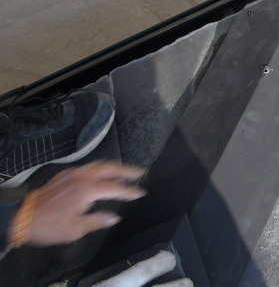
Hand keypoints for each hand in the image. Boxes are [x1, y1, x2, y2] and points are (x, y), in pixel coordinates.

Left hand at [13, 161, 145, 246]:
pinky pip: (88, 166)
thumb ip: (98, 220)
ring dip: (114, 166)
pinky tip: (102, 173)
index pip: (115, 188)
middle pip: (110, 168)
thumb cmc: (50, 226)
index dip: (130, 191)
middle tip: (139, 172)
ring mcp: (73, 173)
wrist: (22, 217)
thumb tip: (114, 217)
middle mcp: (82, 177)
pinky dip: (100, 168)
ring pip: (98, 164)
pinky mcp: (65, 174)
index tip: (141, 192)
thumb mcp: (76, 229)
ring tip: (124, 170)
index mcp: (87, 190)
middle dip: (126, 170)